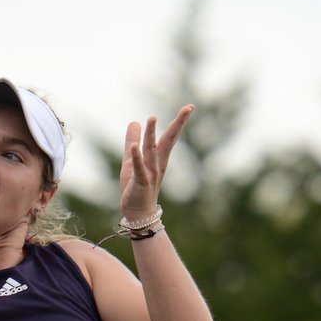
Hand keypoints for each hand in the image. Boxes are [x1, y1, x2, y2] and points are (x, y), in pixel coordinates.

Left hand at [119, 104, 193, 220]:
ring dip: (152, 135)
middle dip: (177, 125)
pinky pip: (139, 168)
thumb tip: (134, 121)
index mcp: (158, 158)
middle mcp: (158, 164)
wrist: (138, 214)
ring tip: (152, 118)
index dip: (179, 122)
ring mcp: (150, 173)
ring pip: (152, 151)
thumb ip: (132, 141)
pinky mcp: (140, 183)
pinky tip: (135, 147)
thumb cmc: (136, 187)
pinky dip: (137, 157)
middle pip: (168, 141)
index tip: (190, 107)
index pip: (170, 137)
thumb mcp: (130, 159)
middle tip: (188, 109)